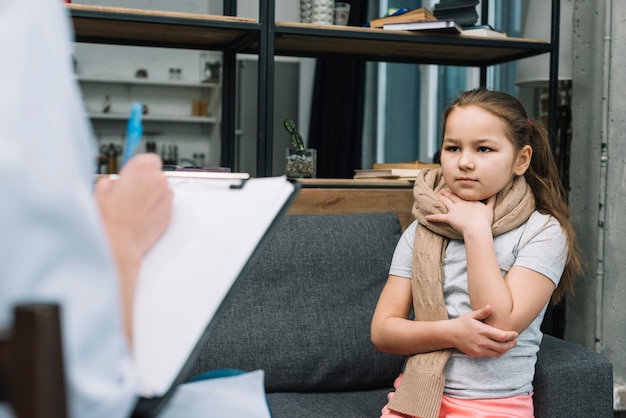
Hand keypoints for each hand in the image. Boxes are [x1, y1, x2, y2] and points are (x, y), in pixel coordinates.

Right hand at [94, 153, 172, 344]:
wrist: (118, 243)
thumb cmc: (108, 218)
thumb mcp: (101, 190)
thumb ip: (112, 181)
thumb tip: (114, 183)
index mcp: (141, 168)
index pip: (149, 158)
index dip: (140, 167)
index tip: (135, 173)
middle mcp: (158, 180)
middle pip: (156, 174)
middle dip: (145, 182)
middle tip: (130, 193)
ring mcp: (166, 197)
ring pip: (162, 190)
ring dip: (152, 196)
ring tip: (134, 208)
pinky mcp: (170, 214)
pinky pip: (164, 206)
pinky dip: (156, 209)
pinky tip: (141, 217)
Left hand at [425, 189, 494, 236]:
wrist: (477, 228)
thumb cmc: (484, 220)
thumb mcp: (489, 208)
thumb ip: (491, 200)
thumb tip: (494, 192)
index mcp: (469, 200)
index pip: (461, 193)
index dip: (457, 190)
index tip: (454, 188)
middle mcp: (460, 203)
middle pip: (451, 195)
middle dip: (446, 192)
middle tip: (442, 190)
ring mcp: (454, 210)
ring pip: (445, 202)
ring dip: (440, 198)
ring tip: (437, 195)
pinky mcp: (449, 218)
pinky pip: (439, 218)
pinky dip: (432, 218)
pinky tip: (426, 217)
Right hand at [450, 305, 517, 356]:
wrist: (450, 334)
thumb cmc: (462, 323)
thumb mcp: (471, 315)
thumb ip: (482, 312)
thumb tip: (490, 306)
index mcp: (482, 330)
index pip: (502, 336)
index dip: (511, 336)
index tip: (515, 334)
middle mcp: (482, 341)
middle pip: (503, 347)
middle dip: (512, 344)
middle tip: (515, 340)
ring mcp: (479, 349)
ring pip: (498, 353)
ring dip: (506, 349)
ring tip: (509, 344)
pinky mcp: (477, 354)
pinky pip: (492, 355)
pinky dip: (498, 352)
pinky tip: (500, 347)